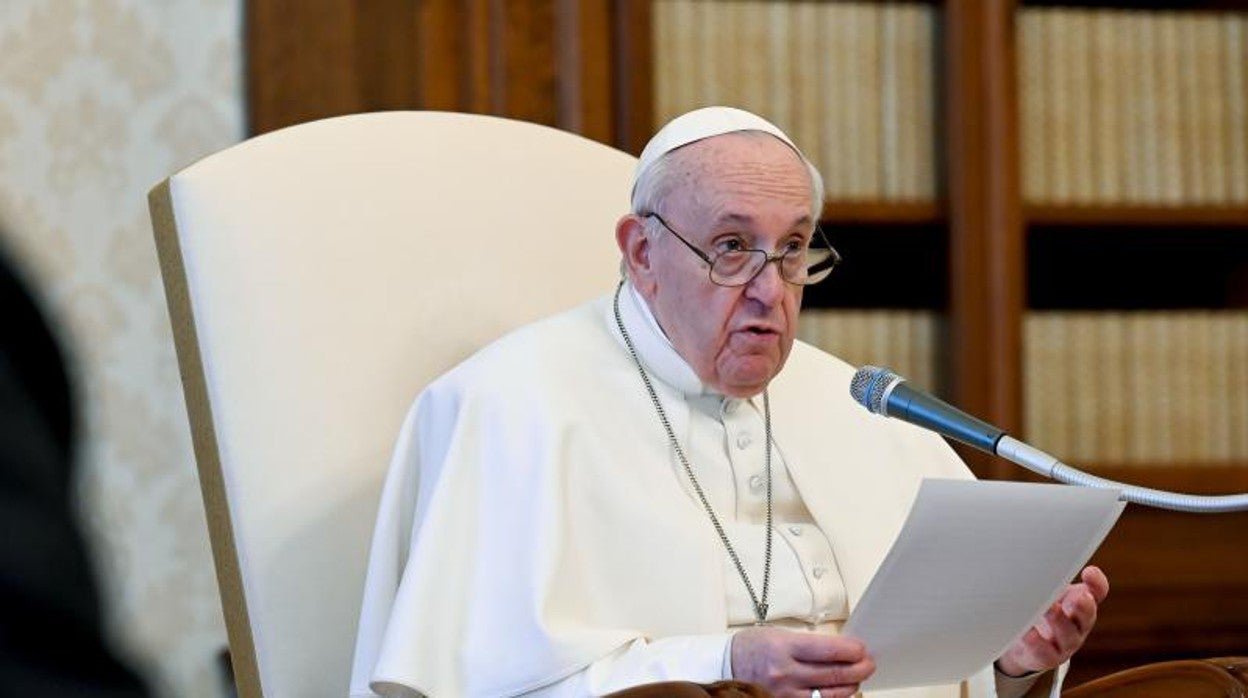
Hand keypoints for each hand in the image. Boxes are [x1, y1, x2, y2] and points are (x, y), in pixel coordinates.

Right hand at [730, 626, 874, 697]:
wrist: (725, 666)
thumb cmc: (751, 647)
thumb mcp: (778, 634)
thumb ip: (808, 642)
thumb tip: (839, 647)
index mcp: (783, 647)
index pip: (829, 650)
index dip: (852, 651)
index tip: (862, 648)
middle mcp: (785, 672)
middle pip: (834, 674)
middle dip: (859, 668)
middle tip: (868, 663)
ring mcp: (785, 694)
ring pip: (830, 695)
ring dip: (850, 686)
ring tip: (856, 678)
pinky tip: (839, 693)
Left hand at [996, 565, 1109, 676]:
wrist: (1024, 642)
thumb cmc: (1040, 609)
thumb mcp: (1046, 589)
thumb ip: (1046, 574)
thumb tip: (1033, 550)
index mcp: (1079, 602)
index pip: (1097, 592)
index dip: (1096, 584)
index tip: (1089, 572)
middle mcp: (1076, 624)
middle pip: (1087, 616)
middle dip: (1084, 606)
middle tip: (1078, 596)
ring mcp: (1063, 643)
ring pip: (1068, 636)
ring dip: (1060, 622)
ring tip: (1051, 609)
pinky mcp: (1046, 657)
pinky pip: (1043, 653)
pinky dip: (1036, 643)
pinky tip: (1029, 634)